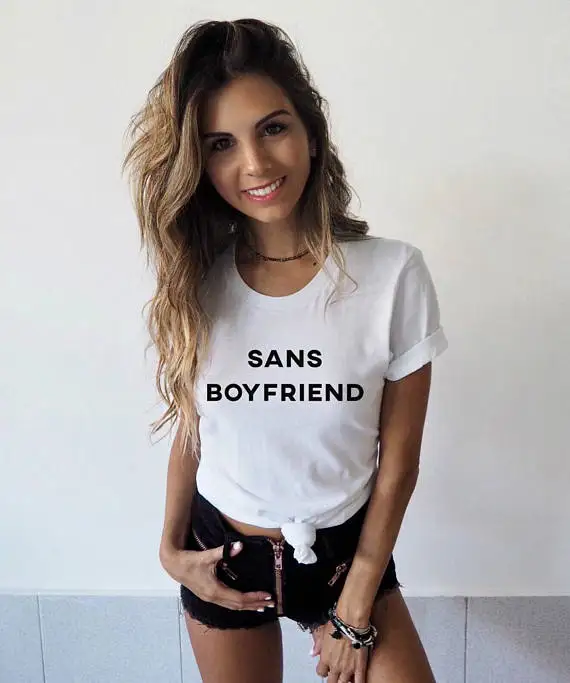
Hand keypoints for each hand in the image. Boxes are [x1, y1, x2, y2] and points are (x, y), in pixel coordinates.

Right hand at [160, 541, 274, 611]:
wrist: (174, 565)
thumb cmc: (190, 560)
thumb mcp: (207, 556)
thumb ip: (224, 551)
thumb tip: (240, 545)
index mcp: (215, 591)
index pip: (239, 598)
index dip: (254, 598)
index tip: (267, 596)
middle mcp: (214, 598)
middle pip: (238, 606)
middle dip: (255, 604)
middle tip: (272, 603)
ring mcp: (211, 599)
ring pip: (233, 606)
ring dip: (248, 606)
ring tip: (262, 606)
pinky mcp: (209, 596)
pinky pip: (228, 604)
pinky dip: (239, 604)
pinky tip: (245, 603)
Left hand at [314, 621, 368, 682]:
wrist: (351, 622)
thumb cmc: (338, 624)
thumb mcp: (323, 633)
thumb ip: (317, 646)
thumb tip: (312, 653)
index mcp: (325, 658)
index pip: (321, 672)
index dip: (323, 670)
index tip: (326, 668)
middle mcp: (335, 666)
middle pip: (331, 681)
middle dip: (332, 679)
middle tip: (335, 676)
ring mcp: (348, 668)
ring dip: (343, 681)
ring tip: (344, 678)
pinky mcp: (359, 667)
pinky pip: (359, 681)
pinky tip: (356, 681)